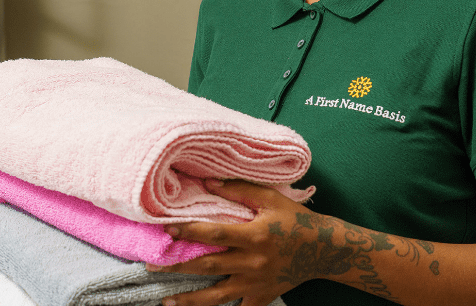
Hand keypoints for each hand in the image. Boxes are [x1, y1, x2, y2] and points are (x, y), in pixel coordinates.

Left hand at [147, 179, 315, 305]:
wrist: (324, 249)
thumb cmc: (295, 220)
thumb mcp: (270, 199)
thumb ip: (239, 190)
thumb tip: (206, 183)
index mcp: (255, 235)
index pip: (215, 234)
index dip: (189, 232)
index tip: (166, 230)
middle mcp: (253, 262)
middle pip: (209, 266)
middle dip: (178, 267)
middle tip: (151, 266)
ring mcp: (257, 284)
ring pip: (217, 296)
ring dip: (190, 300)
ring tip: (165, 302)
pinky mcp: (262, 298)